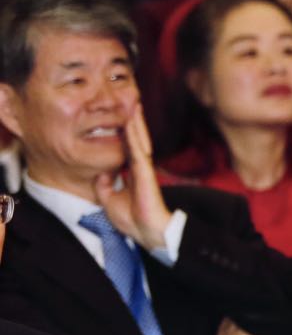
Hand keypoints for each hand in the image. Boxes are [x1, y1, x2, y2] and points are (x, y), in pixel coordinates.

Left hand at [93, 103, 173, 251]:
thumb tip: (101, 172)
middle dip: (133, 121)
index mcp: (134, 173)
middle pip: (136, 139)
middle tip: (131, 102)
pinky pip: (138, 150)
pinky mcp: (145, 172)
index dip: (127, 132)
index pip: (129, 148)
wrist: (147, 232)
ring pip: (139, 140)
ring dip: (136, 122)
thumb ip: (105, 184)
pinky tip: (131, 123)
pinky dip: (134, 136)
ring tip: (134, 105)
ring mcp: (144, 168)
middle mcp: (140, 167)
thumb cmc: (132, 220)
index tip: (123, 117)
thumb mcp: (109, 199)